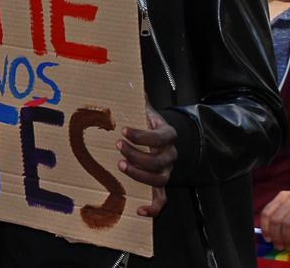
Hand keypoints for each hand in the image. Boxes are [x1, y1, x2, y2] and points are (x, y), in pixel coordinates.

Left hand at [117, 96, 176, 217]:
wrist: (162, 138)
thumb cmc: (149, 123)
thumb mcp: (145, 108)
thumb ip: (138, 96)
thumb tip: (130, 80)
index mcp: (168, 135)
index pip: (161, 137)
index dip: (143, 135)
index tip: (124, 130)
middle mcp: (170, 155)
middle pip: (159, 161)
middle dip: (137, 155)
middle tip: (118, 146)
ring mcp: (166, 171)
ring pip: (159, 179)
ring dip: (139, 175)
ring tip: (120, 166)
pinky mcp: (160, 185)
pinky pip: (161, 200)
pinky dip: (153, 208)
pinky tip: (139, 210)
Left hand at [261, 190, 289, 249]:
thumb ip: (280, 212)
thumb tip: (270, 231)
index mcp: (281, 197)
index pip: (267, 212)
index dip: (265, 227)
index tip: (267, 238)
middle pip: (276, 220)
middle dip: (276, 236)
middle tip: (279, 246)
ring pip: (287, 225)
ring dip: (287, 239)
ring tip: (289, 246)